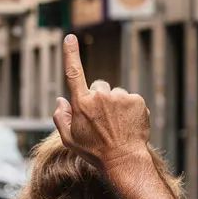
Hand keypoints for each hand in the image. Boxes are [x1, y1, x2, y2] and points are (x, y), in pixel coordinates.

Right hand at [52, 34, 151, 171]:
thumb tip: (60, 100)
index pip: (74, 73)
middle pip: (99, 87)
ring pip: (115, 95)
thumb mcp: (69, 140)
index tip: (70, 37)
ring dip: (116, 105)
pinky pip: (130, 99)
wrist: (124, 161)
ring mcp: (120, 97)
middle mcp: (100, 96)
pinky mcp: (136, 100)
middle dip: (99, 98)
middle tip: (102, 120)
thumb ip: (61, 118)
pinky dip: (130, 109)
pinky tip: (128, 125)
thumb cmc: (94, 152)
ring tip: (117, 126)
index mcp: (82, 103)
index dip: (71, 54)